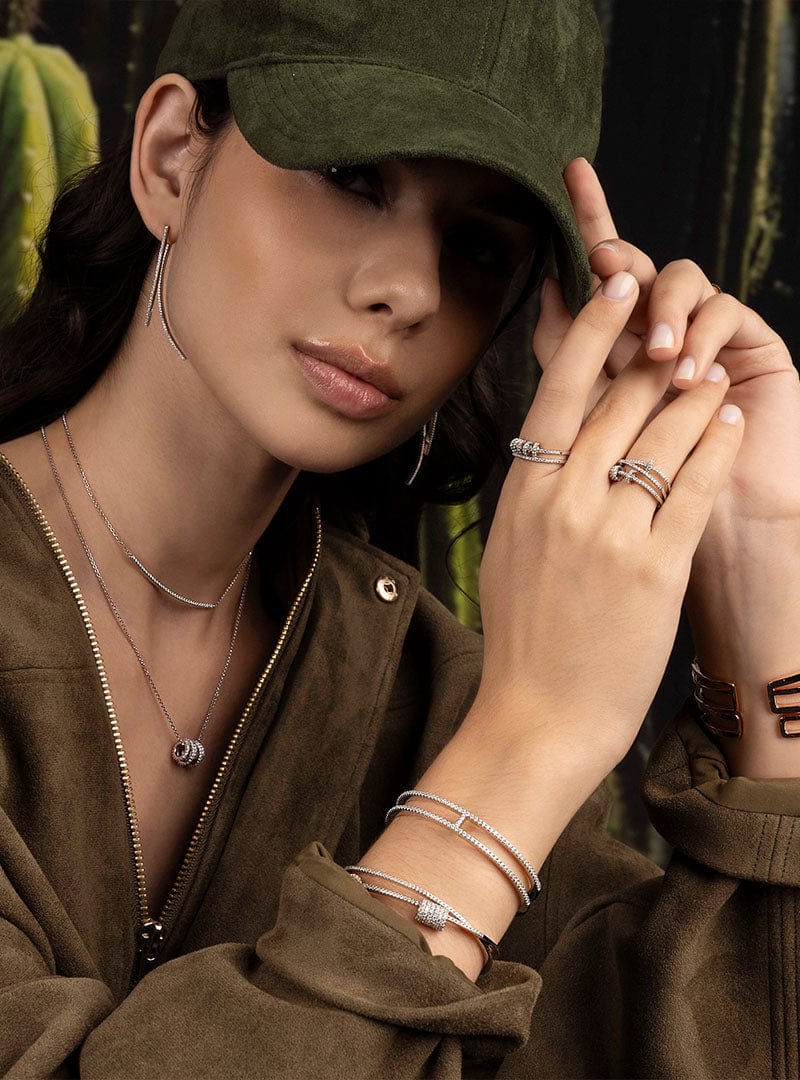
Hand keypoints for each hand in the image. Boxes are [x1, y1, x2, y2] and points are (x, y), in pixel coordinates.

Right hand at [478, 262, 742, 775]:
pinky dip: (717, 446)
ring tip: (714, 374)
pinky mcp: (654, 567)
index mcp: (522, 494)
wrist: (538, 713)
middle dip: (655, 352)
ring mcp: (607, 533)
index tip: (616, 285)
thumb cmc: (524, 634)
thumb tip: (559, 442)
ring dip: (696, 395)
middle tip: (681, 323)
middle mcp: (561, 502)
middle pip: (618, 401)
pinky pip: (693, 486)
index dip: (591, 331)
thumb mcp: (511, 549)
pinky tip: (732, 423)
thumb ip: (536, 492)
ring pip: (664, 435)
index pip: (557, 392)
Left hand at [535, 156, 798, 544]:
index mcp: (620, 336)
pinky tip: (689, 373)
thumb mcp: (591, 416)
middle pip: (642, 264)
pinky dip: (704, 336)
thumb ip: (567, 354)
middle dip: (621, 261)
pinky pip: (728, 312)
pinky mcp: (753, 348)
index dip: (592, 214)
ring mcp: (710, 332)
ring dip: (664, 311)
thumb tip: (545, 290)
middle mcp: (663, 325)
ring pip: (684, 280)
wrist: (704, 532)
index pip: (605, 269)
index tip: (571, 168)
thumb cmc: (638, 484)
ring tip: (655, 359)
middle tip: (603, 265)